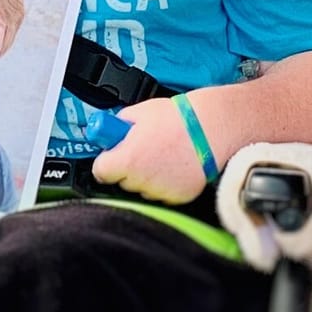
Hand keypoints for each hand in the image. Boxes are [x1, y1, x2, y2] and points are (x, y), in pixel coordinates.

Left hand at [90, 94, 211, 205]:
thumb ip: (119, 126)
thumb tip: (110, 131)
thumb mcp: (138, 113)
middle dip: (127, 167)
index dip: (105, 161)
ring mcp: (161, 192)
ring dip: (146, 176)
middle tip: (142, 149)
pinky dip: (165, 183)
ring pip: (142, 188)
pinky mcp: (179, 198)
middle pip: (122, 181)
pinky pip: (163, 193)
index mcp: (128, 159)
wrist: (211, 128)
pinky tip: (174, 165)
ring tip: (163, 155)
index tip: (111, 155)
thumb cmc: (176, 118)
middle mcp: (142, 180)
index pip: (100, 171)